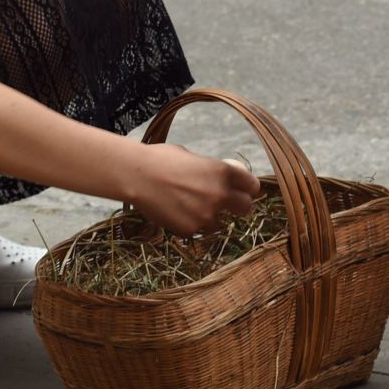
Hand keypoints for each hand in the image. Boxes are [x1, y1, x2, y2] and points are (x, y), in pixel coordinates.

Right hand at [125, 143, 261, 236]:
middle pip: (245, 207)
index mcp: (223, 172)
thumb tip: (217, 177)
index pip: (252, 186)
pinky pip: (197, 230)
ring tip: (190, 207)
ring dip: (210, 218)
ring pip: (219, 223)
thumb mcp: (193, 158)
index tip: (243, 191)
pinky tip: (175, 212)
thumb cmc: (161, 160)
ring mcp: (206, 215)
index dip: (248, 188)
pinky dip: (190, 224)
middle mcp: (220, 195)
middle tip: (228, 205)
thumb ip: (210, 171)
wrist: (137, 176)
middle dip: (238, 206)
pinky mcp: (190, 230)